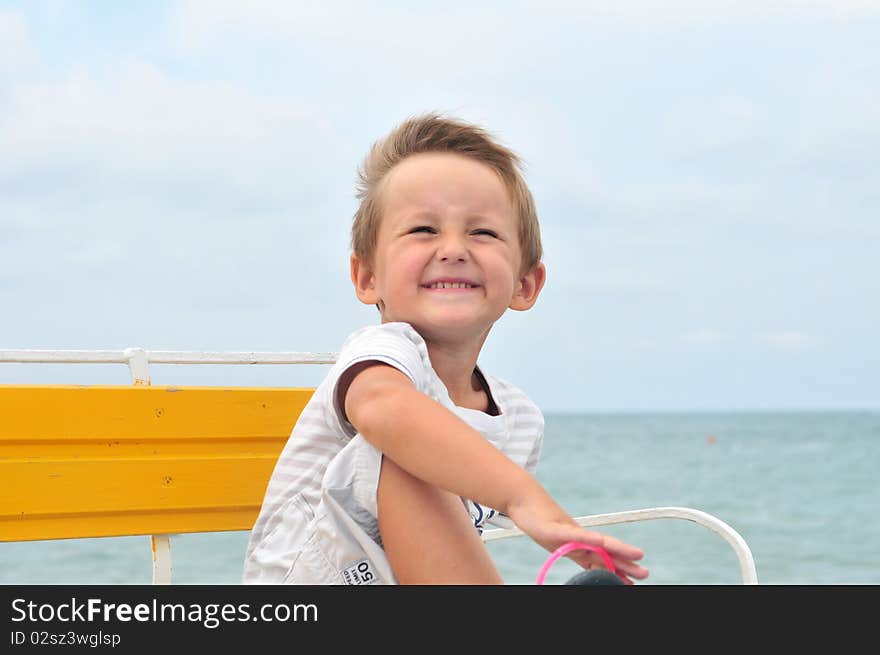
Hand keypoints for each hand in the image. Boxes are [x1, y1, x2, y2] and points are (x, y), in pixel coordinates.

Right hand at [508, 499, 648, 584]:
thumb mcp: (555, 541)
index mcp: (577, 545)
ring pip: (596, 543)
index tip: (633, 580)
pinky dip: (588, 539)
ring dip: (617, 550)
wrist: (522, 498)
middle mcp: (577, 538)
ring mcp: (568, 532)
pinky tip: (600, 542)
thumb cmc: (538, 519)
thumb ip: (572, 549)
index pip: (600, 560)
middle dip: (625, 563)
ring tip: (636, 556)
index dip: (617, 570)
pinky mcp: (556, 528)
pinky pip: (574, 535)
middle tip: (645, 573)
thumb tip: (587, 563)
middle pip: (604, 552)